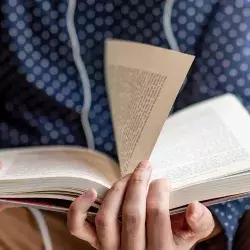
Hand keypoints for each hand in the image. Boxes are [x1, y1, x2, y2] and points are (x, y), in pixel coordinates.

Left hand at [68, 161, 216, 249]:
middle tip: (145, 167)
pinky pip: (78, 228)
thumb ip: (198, 224)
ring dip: (117, 191)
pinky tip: (91, 192)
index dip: (159, 192)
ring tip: (128, 176)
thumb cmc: (173, 239)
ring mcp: (109, 249)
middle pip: (132, 214)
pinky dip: (79, 209)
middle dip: (138, 184)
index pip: (157, 216)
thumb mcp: (190, 236)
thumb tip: (194, 206)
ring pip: (107, 218)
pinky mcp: (95, 242)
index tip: (162, 180)